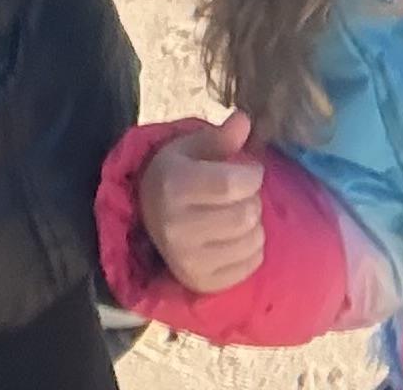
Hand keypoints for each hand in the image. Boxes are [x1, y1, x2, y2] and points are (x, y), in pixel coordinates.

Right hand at [137, 111, 269, 296]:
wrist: (147, 217)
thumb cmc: (175, 176)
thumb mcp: (190, 148)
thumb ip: (220, 136)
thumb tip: (244, 120)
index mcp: (173, 187)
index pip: (231, 185)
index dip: (252, 175)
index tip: (250, 171)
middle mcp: (177, 228)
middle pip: (245, 216)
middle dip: (253, 199)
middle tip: (242, 193)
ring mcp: (188, 260)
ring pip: (252, 241)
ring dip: (255, 224)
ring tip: (238, 214)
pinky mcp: (201, 282)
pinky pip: (251, 265)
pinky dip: (253, 248)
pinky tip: (235, 237)